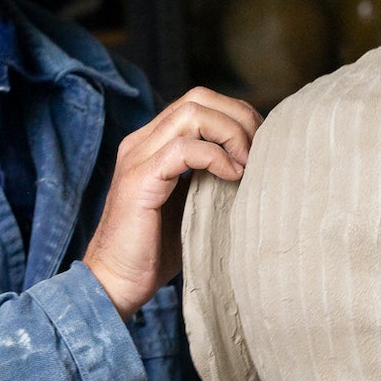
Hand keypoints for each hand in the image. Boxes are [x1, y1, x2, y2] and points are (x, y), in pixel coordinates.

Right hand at [83, 88, 260, 318]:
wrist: (117, 282)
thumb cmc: (157, 251)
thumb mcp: (193, 203)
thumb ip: (211, 176)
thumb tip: (255, 162)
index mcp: (153, 143)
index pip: (200, 102)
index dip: (237, 115)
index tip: (262, 145)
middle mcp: (142, 141)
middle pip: (198, 98)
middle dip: (239, 117)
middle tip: (261, 151)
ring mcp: (138, 157)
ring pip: (191, 113)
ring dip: (230, 133)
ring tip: (248, 164)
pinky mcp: (139, 179)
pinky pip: (183, 148)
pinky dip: (216, 157)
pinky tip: (233, 178)